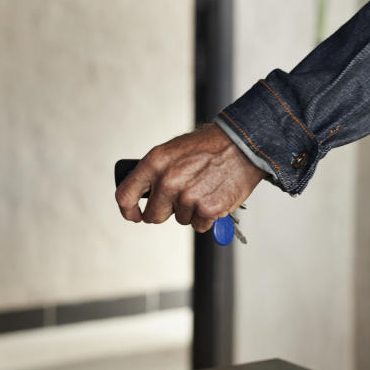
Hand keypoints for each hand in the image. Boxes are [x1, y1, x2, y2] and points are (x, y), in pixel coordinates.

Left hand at [115, 123, 268, 231]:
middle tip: (181, 197)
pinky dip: (207, 216)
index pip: (126, 196)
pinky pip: (199, 225)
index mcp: (156, 163)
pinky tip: (214, 195)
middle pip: (153, 216)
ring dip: (190, 210)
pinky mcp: (208, 210)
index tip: (134, 214)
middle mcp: (168, 181)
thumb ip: (156, 172)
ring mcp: (188, 197)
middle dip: (165, 211)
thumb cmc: (210, 146)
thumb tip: (143, 193)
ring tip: (204, 188)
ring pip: (180, 219)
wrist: (243, 144)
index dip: (128, 210)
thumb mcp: (174, 150)